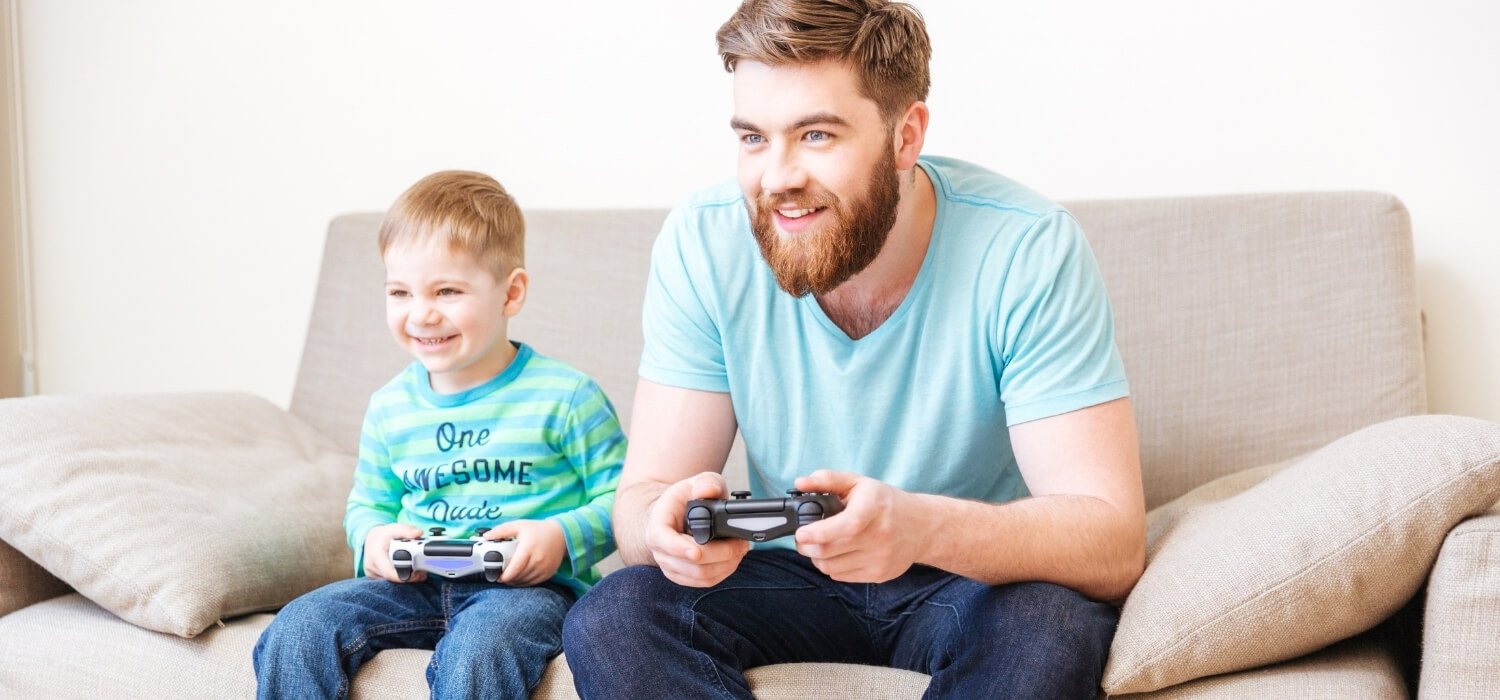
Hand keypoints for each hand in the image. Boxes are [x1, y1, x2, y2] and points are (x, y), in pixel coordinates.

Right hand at [363, 523, 424, 582]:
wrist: (370, 540)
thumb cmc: (382, 535)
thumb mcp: (394, 528)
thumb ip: (406, 530)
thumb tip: (418, 533)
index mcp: (376, 556)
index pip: (390, 573)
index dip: (405, 576)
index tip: (418, 573)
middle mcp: (372, 568)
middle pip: (394, 579)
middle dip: (409, 577)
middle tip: (421, 570)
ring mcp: (372, 575)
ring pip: (392, 583)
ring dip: (405, 577)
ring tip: (413, 568)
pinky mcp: (375, 579)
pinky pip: (390, 583)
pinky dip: (399, 577)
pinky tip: (405, 570)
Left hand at [487, 520, 567, 585]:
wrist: (561, 534)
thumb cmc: (538, 530)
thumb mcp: (519, 525)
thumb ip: (501, 531)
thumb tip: (486, 536)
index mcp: (529, 548)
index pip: (516, 568)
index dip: (505, 576)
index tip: (497, 576)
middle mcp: (538, 559)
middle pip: (519, 576)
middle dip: (508, 579)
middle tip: (500, 576)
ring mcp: (544, 568)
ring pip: (526, 581)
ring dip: (515, 582)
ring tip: (508, 577)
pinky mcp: (548, 573)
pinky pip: (533, 583)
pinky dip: (524, 582)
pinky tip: (519, 578)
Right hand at [644, 472, 749, 586]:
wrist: (674, 515)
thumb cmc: (685, 499)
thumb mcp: (697, 482)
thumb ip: (706, 483)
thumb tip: (708, 492)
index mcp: (658, 523)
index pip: (662, 539)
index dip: (679, 548)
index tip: (696, 552)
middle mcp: (660, 548)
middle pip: (690, 563)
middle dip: (721, 554)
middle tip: (741, 543)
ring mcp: (670, 565)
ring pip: (700, 576)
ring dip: (726, 565)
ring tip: (740, 549)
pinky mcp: (682, 576)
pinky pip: (704, 582)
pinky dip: (723, 572)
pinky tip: (733, 559)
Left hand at [793, 470, 921, 582]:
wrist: (922, 527)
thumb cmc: (885, 502)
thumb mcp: (858, 483)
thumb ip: (827, 479)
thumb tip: (800, 482)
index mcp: (874, 506)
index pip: (847, 525)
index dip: (819, 532)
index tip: (801, 533)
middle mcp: (879, 534)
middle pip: (830, 550)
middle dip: (806, 546)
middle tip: (803, 537)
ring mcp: (880, 557)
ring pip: (830, 566)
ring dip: (817, 557)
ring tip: (820, 544)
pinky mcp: (879, 574)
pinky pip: (841, 576)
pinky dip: (831, 566)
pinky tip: (838, 553)